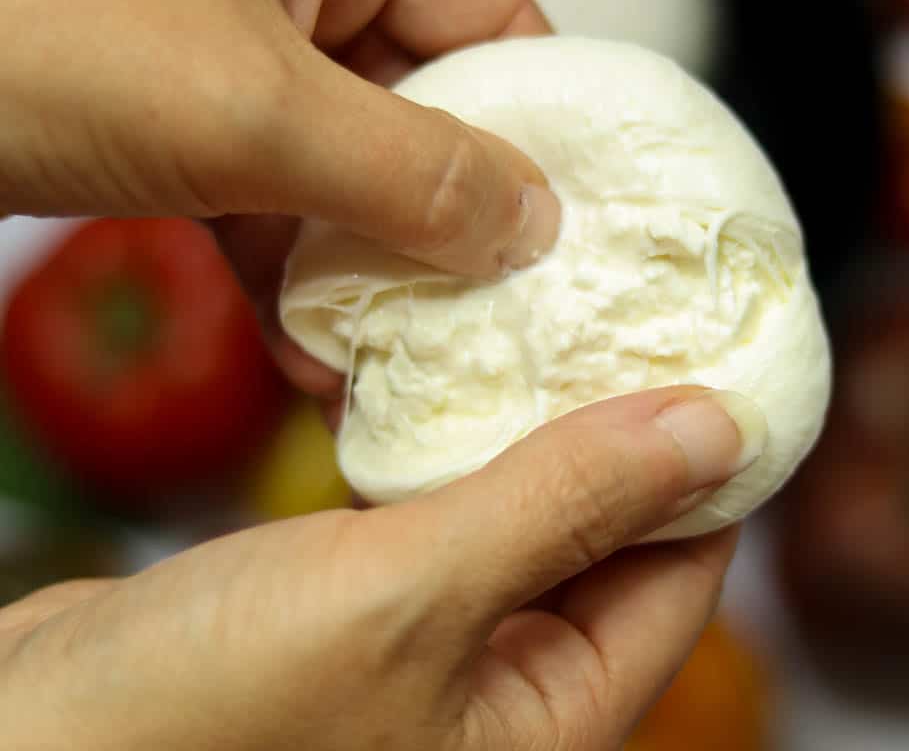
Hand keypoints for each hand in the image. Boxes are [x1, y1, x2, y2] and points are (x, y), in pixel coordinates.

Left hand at [0, 0, 561, 398]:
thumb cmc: (16, 22)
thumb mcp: (245, 106)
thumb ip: (407, 169)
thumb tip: (527, 220)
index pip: (495, 18)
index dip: (544, 129)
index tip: (576, 227)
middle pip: (428, 106)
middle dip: (453, 221)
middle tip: (497, 311)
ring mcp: (236, 46)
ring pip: (350, 166)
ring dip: (373, 268)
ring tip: (409, 356)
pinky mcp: (182, 115)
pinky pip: (274, 196)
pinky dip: (294, 275)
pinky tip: (317, 353)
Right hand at [0, 387, 756, 749]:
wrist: (36, 742)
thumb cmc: (205, 719)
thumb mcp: (413, 596)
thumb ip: (564, 507)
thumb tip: (713, 431)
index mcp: (550, 721)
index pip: (683, 581)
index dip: (711, 472)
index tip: (719, 364)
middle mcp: (502, 692)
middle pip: (609, 544)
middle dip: (622, 439)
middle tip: (636, 321)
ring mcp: (430, 649)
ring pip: (522, 521)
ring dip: (533, 432)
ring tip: (555, 327)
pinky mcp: (359, 608)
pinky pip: (441, 516)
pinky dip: (451, 449)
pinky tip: (448, 378)